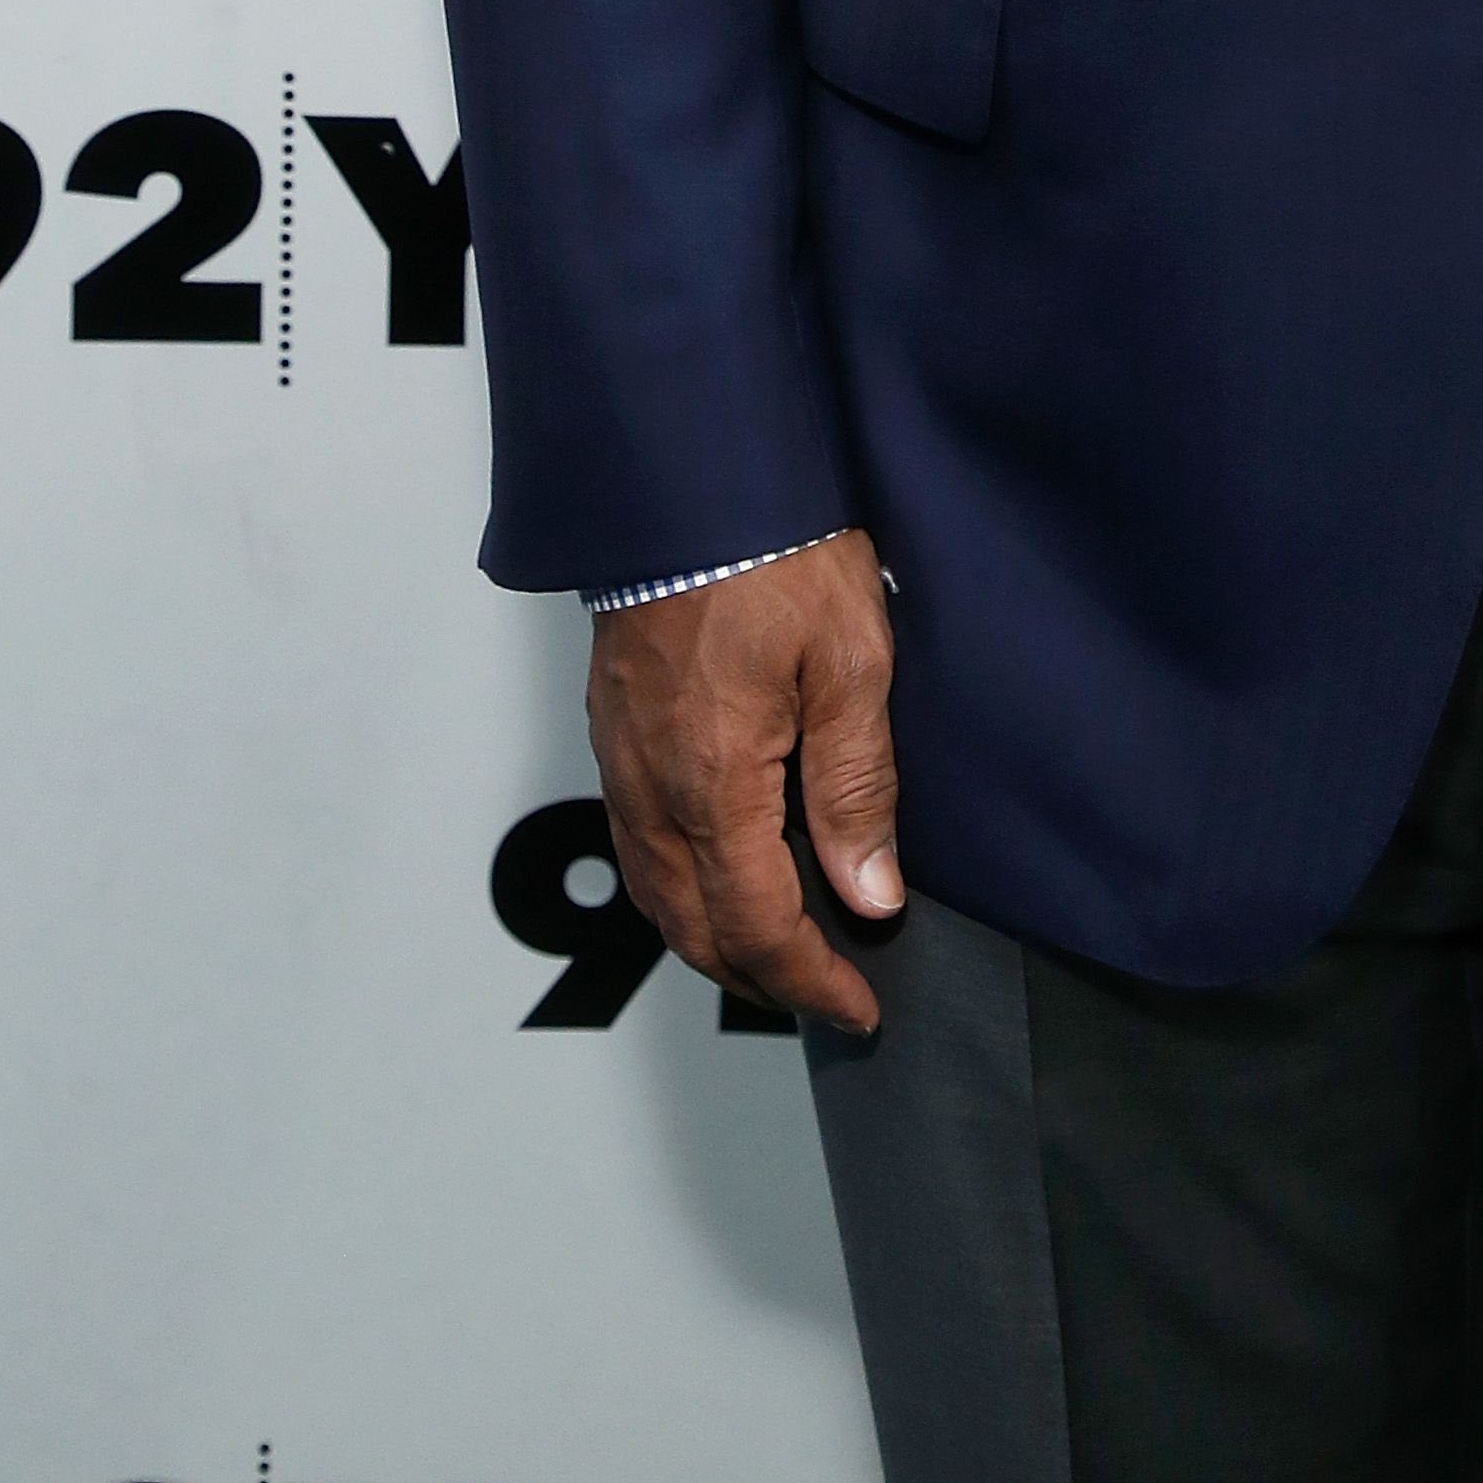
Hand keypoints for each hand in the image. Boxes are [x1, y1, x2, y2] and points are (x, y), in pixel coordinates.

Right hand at [588, 528, 900, 1030]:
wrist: (693, 476)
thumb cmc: (777, 553)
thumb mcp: (851, 664)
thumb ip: (856, 789)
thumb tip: (869, 896)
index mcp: (713, 784)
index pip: (760, 926)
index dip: (812, 980)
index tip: (860, 1006)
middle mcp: (650, 788)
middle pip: (696, 930)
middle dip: (761, 979)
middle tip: (826, 995)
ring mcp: (622, 761)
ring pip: (657, 895)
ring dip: (714, 941)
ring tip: (779, 954)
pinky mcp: (614, 729)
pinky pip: (637, 844)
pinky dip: (680, 888)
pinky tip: (719, 875)